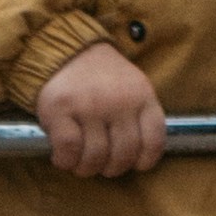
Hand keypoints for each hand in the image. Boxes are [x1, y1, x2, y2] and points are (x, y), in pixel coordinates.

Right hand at [35, 41, 167, 177]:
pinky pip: (69, 149)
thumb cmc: (99, 76)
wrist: (64, 47)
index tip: (132, 163)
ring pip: (96, 157)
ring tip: (80, 162)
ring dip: (86, 168)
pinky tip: (63, 157)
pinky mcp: (61, 109)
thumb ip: (139, 116)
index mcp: (142, 95)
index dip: (144, 161)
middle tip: (100, 164)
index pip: (154, 142)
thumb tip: (137, 158)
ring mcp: (90, 105)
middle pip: (123, 155)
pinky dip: (65, 160)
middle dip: (111, 168)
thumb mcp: (132, 87)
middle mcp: (119, 101)